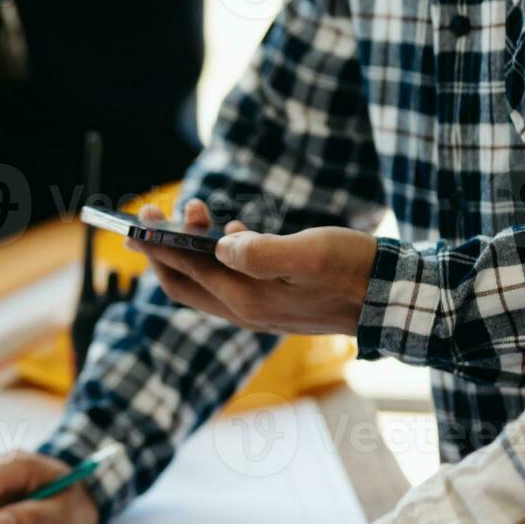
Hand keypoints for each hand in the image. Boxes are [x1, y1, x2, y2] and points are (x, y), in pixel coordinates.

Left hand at [131, 200, 376, 335]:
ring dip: (191, 250)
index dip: (157, 248)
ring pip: (206, 283)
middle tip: (150, 214)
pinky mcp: (272, 303)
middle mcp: (246, 311)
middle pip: (184, 285)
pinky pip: (229, 284)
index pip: (186, 274)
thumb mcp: (311, 254)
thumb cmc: (354, 270)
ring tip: (195, 211)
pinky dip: (217, 258)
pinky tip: (232, 233)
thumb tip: (220, 245)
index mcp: (249, 300)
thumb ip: (263, 252)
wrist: (389, 299)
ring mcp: (258, 310)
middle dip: (162, 250)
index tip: (135, 223)